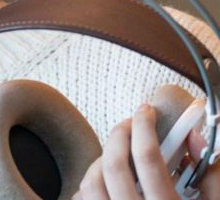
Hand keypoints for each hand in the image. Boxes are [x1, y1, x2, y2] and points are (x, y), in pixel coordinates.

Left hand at [74, 103, 219, 198]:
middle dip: (119, 135)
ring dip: (102, 160)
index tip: (147, 111)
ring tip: (119, 152)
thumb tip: (195, 137)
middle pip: (113, 167)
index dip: (145, 128)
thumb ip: (212, 173)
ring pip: (91, 184)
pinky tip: (107, 181)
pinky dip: (89, 186)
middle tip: (130, 123)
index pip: (148, 160)